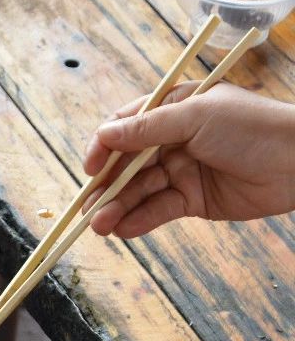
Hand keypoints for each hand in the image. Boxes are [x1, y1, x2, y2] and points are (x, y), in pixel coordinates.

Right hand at [82, 83, 294, 237]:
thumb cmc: (253, 127)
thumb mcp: (196, 118)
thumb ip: (147, 129)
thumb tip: (104, 134)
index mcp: (172, 110)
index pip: (125, 127)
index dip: (104, 147)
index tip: (91, 168)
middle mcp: (172, 140)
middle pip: (126, 164)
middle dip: (106, 187)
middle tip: (87, 210)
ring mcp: (181, 171)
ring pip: (139, 191)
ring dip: (118, 207)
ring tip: (100, 226)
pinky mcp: (193, 200)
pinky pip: (159, 210)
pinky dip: (140, 220)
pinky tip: (124, 229)